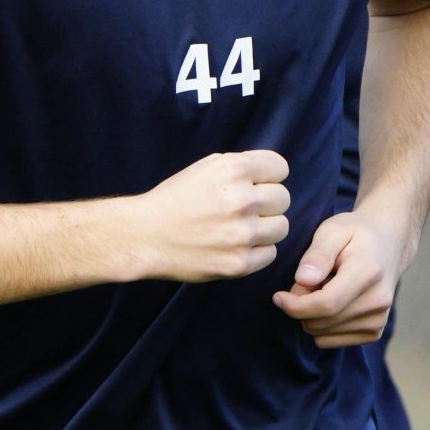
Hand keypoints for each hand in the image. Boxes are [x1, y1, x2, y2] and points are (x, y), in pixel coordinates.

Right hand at [129, 150, 290, 281]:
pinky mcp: (240, 263)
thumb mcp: (206, 168)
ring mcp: (242, 234)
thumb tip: (272, 174)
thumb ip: (241, 167)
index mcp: (234, 170)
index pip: (280, 168)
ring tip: (239, 228)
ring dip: (265, 228)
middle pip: (283, 198)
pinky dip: (257, 251)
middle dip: (267, 203)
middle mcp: (242, 200)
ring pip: (282, 227)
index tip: (254, 185)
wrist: (145, 236)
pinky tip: (235, 246)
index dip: (268, 176)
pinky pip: (270, 253)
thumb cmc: (175, 199)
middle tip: (243, 210)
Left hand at [271, 210, 405, 347]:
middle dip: (301, 307)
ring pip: (322, 335)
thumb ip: (317, 254)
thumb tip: (303, 279)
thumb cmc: (355, 233)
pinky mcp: (374, 332)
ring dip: (311, 316)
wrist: (389, 244)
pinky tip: (333, 302)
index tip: (278, 296)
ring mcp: (378, 319)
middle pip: (321, 322)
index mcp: (367, 273)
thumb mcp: (333, 231)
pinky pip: (331, 342)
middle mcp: (378, 301)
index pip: (326, 304)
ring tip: (323, 289)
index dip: (295, 306)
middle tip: (305, 284)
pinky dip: (322, 326)